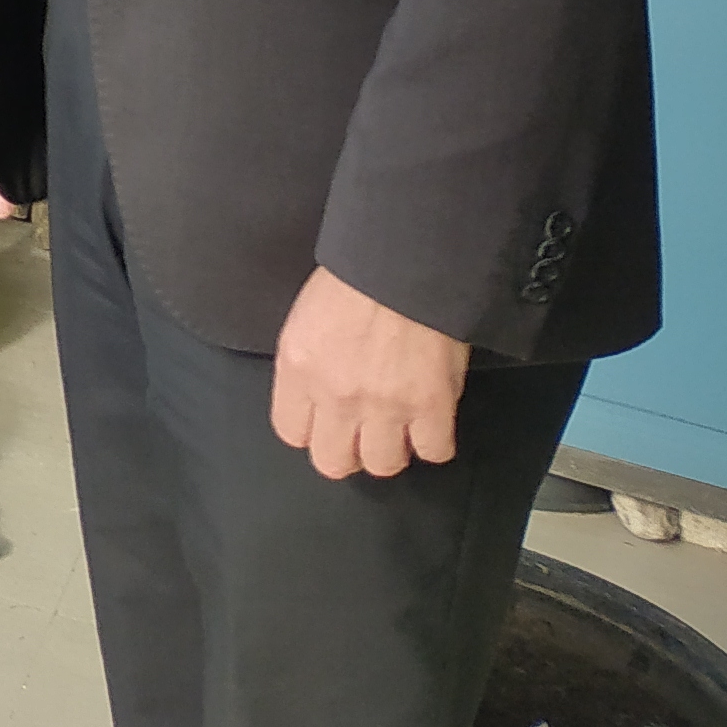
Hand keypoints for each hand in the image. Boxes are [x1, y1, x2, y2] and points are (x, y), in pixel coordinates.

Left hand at [270, 266, 468, 478]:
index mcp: (298, 369)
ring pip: (383, 465)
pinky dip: (435, 441)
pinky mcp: (431, 406)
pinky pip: (434, 451)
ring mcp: (385, 406)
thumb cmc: (352, 277)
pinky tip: (432, 423)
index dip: (312, 431)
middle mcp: (335, 395)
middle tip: (362, 433)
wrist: (405, 261)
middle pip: (333, 462)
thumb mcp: (306, 319)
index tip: (326, 422)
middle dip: (348, 452)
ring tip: (399, 429)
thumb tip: (317, 398)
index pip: (291, 432)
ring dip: (392, 449)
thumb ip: (308, 366)